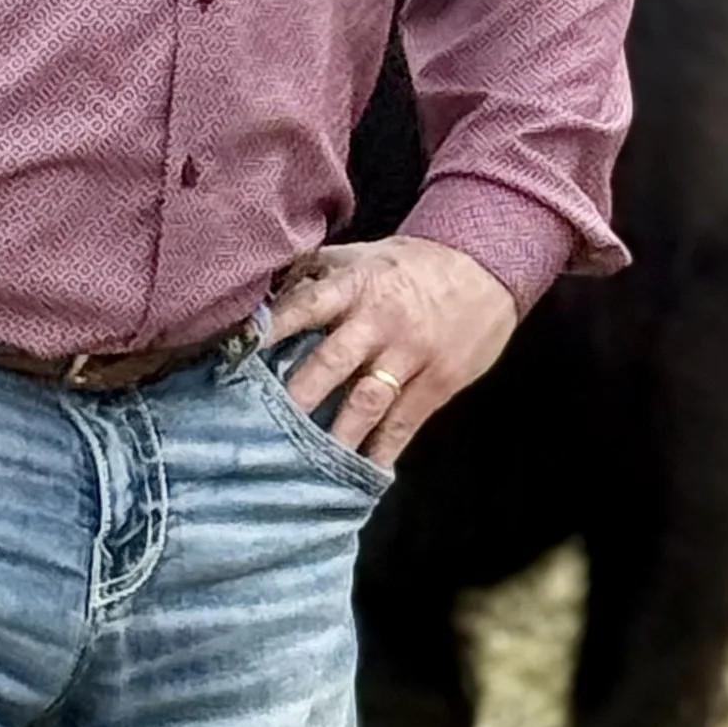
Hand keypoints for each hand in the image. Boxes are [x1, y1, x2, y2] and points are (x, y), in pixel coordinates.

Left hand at [270, 237, 516, 467]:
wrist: (486, 265)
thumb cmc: (414, 262)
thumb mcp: (367, 254)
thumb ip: (321, 273)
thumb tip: (270, 288)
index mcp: (357, 286)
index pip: (307, 306)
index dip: (274, 329)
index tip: (241, 354)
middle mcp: (379, 321)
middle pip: (333, 360)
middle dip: (299, 393)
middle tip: (266, 424)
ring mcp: (410, 354)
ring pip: (367, 399)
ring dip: (337, 432)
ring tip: (308, 461)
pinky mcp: (437, 382)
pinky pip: (405, 422)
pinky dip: (383, 449)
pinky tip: (363, 472)